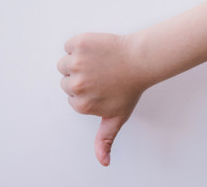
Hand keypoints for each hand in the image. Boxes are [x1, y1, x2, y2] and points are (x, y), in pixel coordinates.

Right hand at [57, 33, 147, 165]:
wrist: (141, 60)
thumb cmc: (130, 88)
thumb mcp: (117, 117)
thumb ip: (104, 140)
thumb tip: (103, 162)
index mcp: (81, 104)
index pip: (71, 96)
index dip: (85, 91)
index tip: (100, 87)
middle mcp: (77, 85)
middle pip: (65, 80)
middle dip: (80, 77)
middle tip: (100, 74)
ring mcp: (77, 63)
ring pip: (64, 63)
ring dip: (77, 61)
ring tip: (97, 63)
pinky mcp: (79, 44)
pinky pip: (69, 46)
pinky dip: (79, 46)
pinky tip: (95, 50)